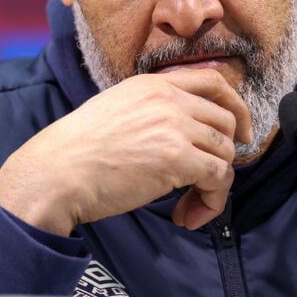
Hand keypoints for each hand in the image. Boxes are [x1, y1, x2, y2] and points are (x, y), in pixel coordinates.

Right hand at [0, 68, 252, 235]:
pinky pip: (218, 178)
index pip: (215, 82)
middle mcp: (169, 99)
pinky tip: (186, 215)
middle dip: (224, 155)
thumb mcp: (117, 108)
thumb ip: (151, 110)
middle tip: (205, 183)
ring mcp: (175, 126)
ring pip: (225, 153)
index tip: (239, 133)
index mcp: (154, 84)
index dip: (235, 107)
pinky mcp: (178, 158)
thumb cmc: (78, 150)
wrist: (57, 171)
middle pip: (226, 121)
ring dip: (214, 185)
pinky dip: (211, 201)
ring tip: (187, 206)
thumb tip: (183, 130)